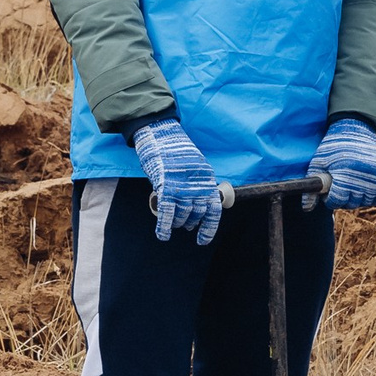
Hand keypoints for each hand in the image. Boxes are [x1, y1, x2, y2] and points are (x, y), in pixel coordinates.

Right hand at [131, 119, 222, 243]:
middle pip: (197, 214)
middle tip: (184, 224)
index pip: (214, 211)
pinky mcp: (166, 187)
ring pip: (182, 215)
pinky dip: (164, 226)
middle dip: (190, 223)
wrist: (162, 135)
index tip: (202, 241)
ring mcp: (182, 187)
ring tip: (173, 223)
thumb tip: (195, 205)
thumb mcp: (195, 167)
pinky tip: (162, 235)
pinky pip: (167, 213)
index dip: (208, 228)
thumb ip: (197, 185)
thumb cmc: (176, 151)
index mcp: (207, 181)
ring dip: (177, 223)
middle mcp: (197, 186)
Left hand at [305, 118, 375, 210]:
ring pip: (366, 201)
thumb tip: (307, 208)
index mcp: (344, 171)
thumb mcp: (318, 163)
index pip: (337, 200)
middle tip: (340, 189)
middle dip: (343, 199)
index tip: (329, 194)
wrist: (355, 129)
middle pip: (351, 202)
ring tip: (352, 187)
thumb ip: (312, 187)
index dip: (330, 200)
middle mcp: (362, 173)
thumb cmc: (333, 147)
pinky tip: (364, 189)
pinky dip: (373, 196)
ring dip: (358, 198)